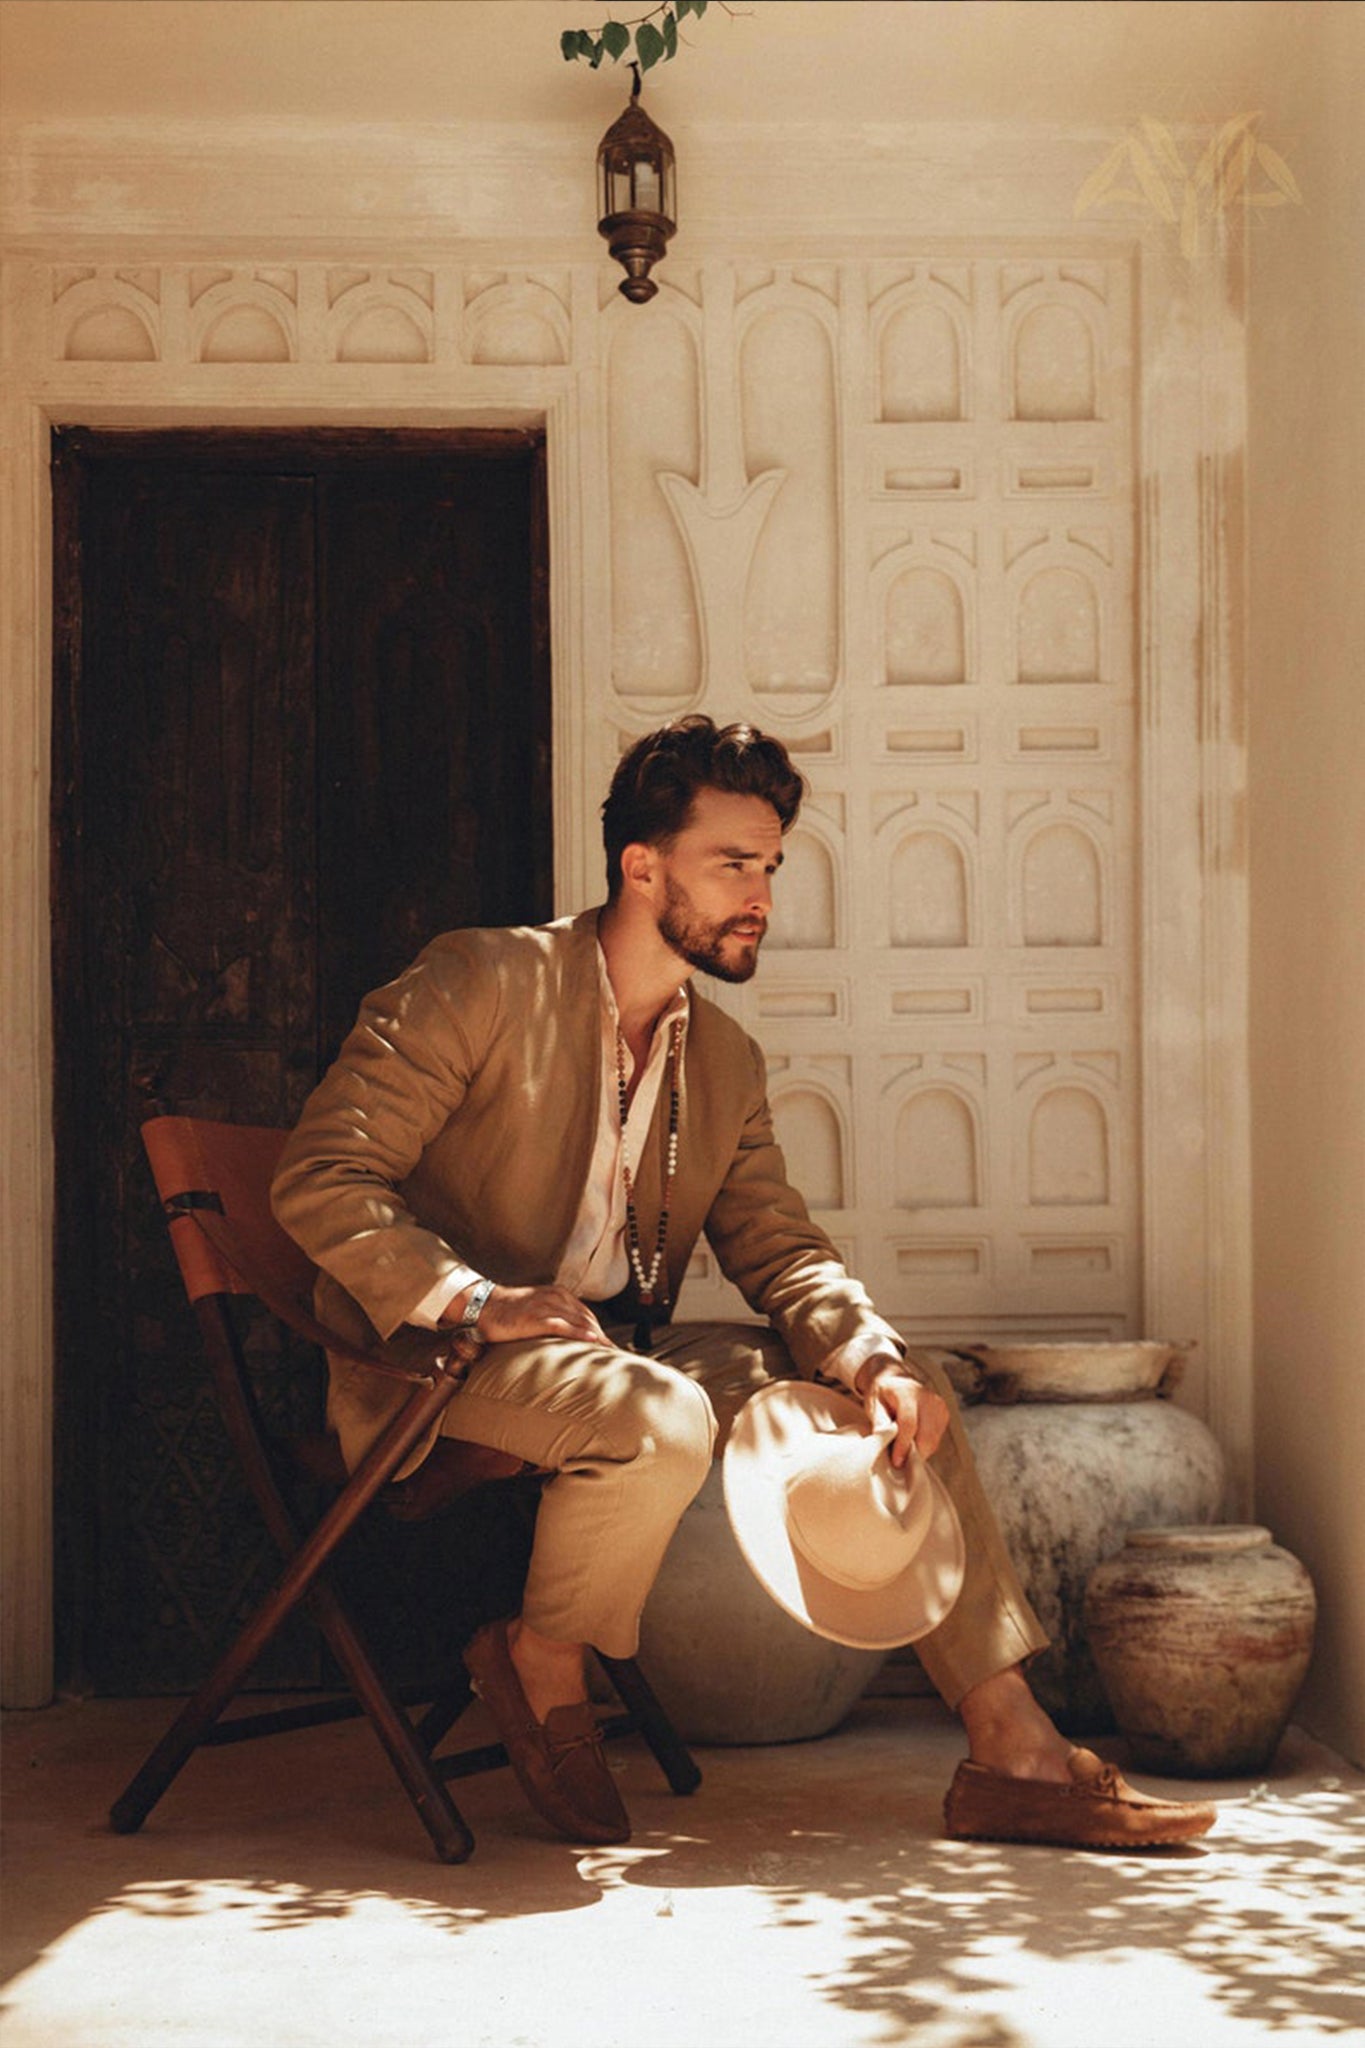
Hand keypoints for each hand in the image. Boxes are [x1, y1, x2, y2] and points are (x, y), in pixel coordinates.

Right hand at [461, 1284, 608, 1347]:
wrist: (484, 1306)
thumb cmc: (510, 1312)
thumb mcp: (538, 1308)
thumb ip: (555, 1317)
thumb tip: (570, 1336)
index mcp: (559, 1294)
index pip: (587, 1314)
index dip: (601, 1331)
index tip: (611, 1348)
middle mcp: (556, 1297)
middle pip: (588, 1319)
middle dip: (603, 1337)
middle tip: (614, 1356)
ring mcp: (546, 1306)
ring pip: (579, 1321)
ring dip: (597, 1338)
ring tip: (609, 1355)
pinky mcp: (535, 1318)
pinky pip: (562, 1326)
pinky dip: (579, 1333)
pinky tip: (592, 1341)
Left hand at [856, 1357, 949, 1468]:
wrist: (896, 1379)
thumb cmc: (882, 1393)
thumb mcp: (873, 1404)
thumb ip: (879, 1421)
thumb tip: (882, 1439)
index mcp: (908, 1392)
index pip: (909, 1424)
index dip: (903, 1446)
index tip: (896, 1462)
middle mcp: (928, 1398)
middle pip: (926, 1436)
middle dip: (912, 1454)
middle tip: (899, 1463)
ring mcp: (939, 1406)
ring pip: (933, 1441)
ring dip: (919, 1452)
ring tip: (903, 1451)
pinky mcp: (944, 1414)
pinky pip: (936, 1440)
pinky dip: (925, 1446)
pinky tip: (912, 1442)